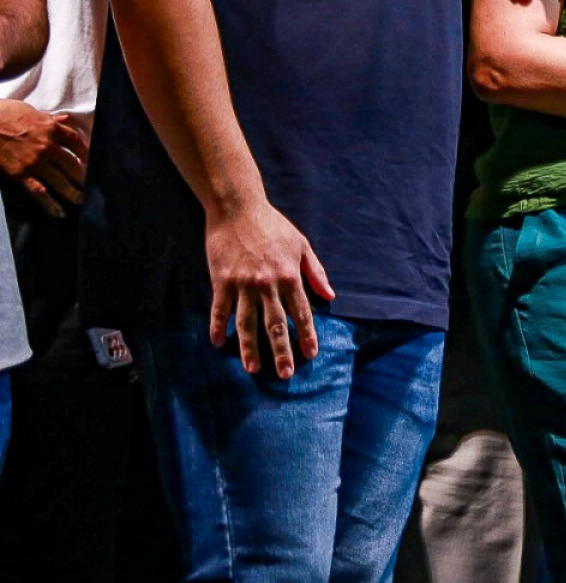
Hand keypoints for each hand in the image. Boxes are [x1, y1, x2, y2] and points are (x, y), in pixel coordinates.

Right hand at [0, 101, 88, 216]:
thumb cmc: (5, 114)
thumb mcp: (31, 111)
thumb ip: (50, 119)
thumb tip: (65, 118)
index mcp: (52, 129)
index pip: (77, 143)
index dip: (86, 153)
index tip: (91, 161)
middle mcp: (47, 146)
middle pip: (72, 165)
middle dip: (82, 177)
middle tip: (90, 186)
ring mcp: (34, 162)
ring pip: (60, 181)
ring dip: (72, 193)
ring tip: (79, 200)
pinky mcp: (20, 175)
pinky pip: (39, 192)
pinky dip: (50, 204)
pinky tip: (59, 212)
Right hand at [205, 198, 334, 377]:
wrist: (238, 209)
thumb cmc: (273, 226)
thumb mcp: (301, 245)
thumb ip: (315, 271)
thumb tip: (330, 295)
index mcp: (289, 276)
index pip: (302, 312)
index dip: (307, 334)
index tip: (310, 354)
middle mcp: (268, 284)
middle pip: (276, 324)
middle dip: (282, 350)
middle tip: (285, 374)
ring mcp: (243, 284)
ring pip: (247, 323)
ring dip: (249, 348)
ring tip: (253, 368)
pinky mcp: (222, 281)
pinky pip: (220, 309)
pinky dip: (218, 327)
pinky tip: (218, 343)